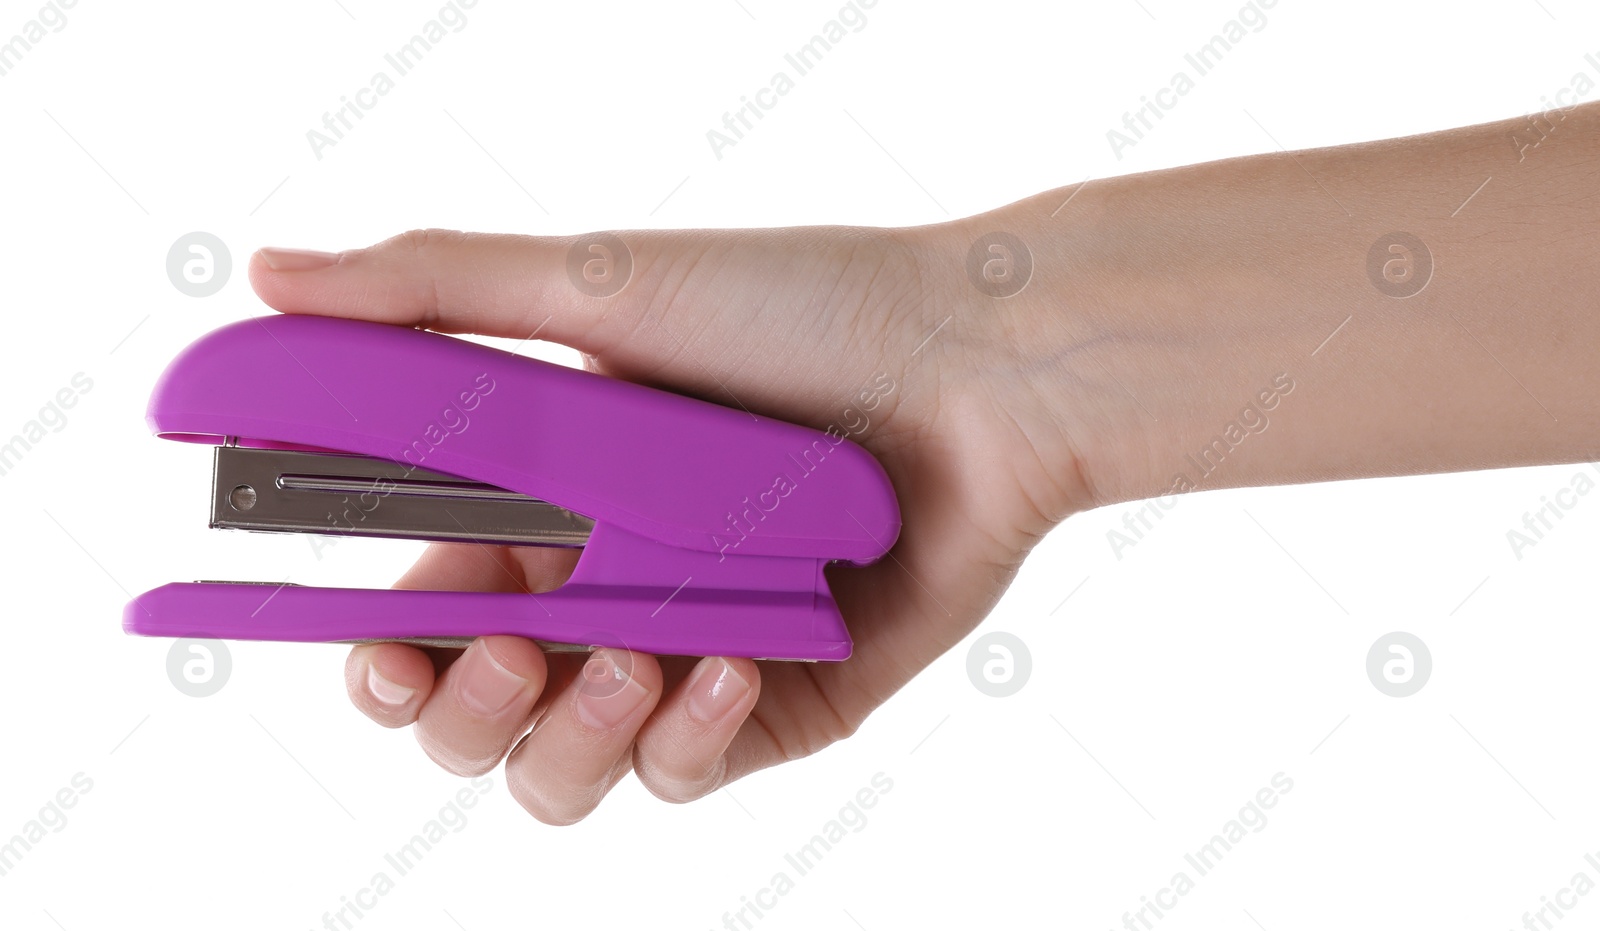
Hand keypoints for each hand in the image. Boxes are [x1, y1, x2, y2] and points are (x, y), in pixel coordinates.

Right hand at [247, 222, 1093, 823]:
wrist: (980, 367)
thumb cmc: (800, 310)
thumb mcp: (599, 286)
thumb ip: (428, 292)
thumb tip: (267, 280)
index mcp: (541, 502)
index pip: (413, 604)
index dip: (371, 647)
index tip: (364, 645)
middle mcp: (600, 588)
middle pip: (466, 715)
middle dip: (453, 708)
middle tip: (494, 652)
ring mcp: (682, 657)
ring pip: (558, 773)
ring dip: (565, 734)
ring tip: (626, 654)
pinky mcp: (768, 705)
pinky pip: (684, 774)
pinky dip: (684, 736)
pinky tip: (723, 666)